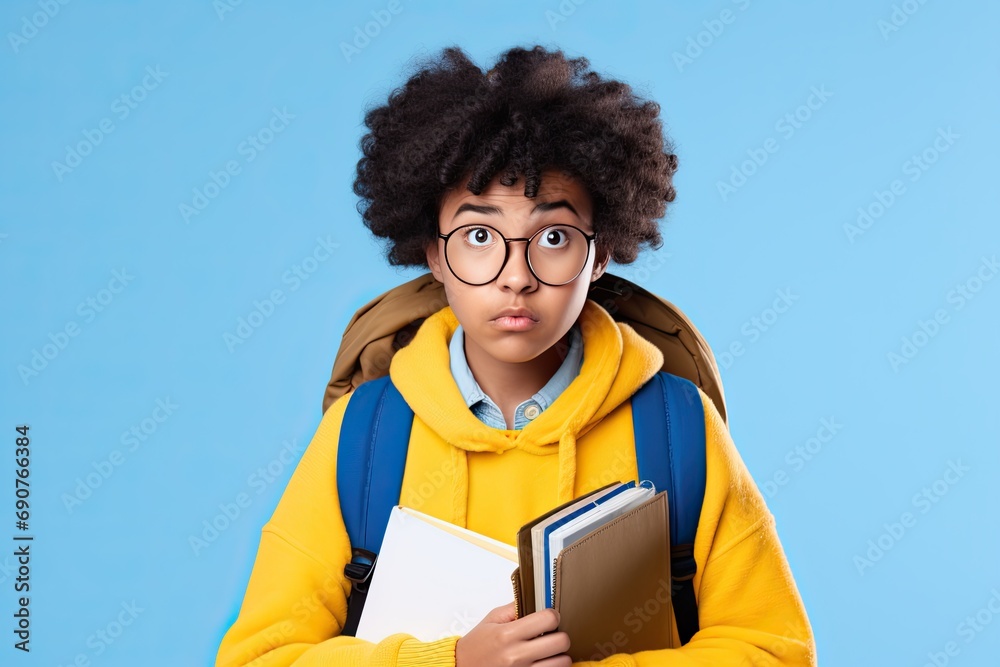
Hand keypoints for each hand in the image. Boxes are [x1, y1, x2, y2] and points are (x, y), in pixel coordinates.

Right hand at [455, 601, 570, 666]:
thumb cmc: (476, 647)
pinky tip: (544, 662)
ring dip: (559, 655)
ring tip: (549, 651)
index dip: (552, 615)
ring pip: (562, 662)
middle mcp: (516, 655)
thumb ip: (514, 608)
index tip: (549, 617)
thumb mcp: (491, 620)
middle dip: (560, 635)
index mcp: (507, 634)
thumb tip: (535, 597)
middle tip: (552, 634)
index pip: (548, 619)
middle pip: (561, 641)